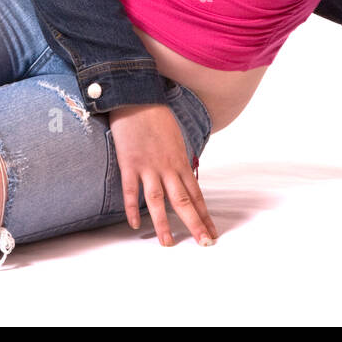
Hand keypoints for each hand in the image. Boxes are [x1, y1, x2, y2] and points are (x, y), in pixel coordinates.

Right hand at [109, 103, 218, 246]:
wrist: (137, 97)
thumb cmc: (157, 116)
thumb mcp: (176, 138)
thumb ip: (179, 160)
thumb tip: (183, 177)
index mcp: (181, 161)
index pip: (197, 195)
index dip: (205, 216)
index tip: (212, 232)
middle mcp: (167, 167)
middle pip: (183, 202)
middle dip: (195, 225)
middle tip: (203, 244)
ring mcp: (148, 167)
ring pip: (158, 201)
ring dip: (163, 224)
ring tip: (168, 243)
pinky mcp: (129, 163)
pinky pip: (130, 191)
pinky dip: (132, 208)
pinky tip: (135, 224)